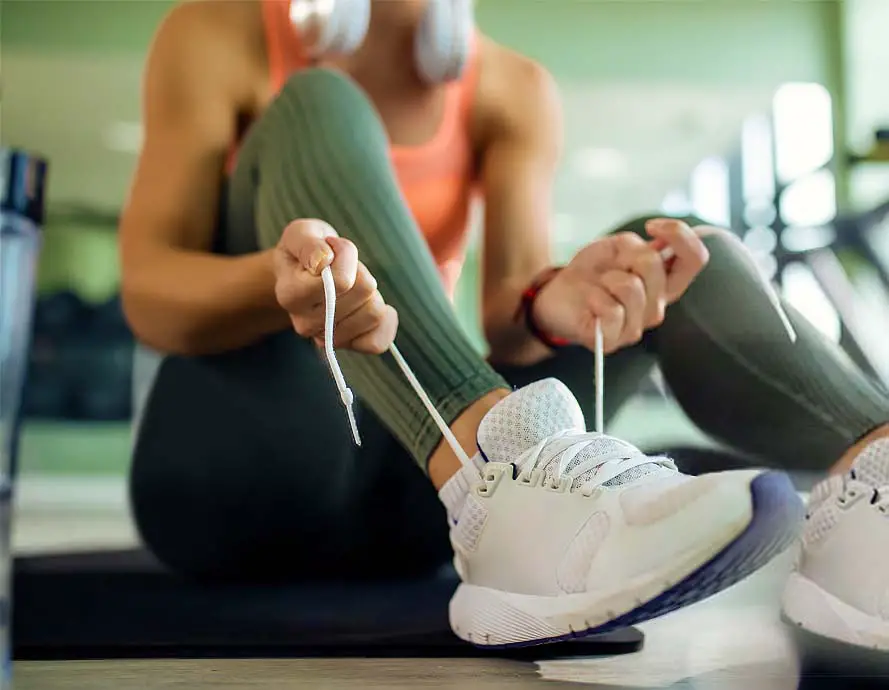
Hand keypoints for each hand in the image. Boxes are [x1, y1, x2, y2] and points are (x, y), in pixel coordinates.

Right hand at [273, 219, 397, 353]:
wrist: (302, 273)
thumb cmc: (305, 249)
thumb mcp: (302, 233)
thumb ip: (309, 244)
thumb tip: (322, 261)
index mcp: (290, 294)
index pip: (342, 281)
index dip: (346, 256)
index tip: (333, 248)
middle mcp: (305, 323)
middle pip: (364, 292)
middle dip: (360, 272)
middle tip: (343, 268)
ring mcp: (325, 338)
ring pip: (375, 314)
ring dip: (371, 294)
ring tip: (351, 285)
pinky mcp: (347, 346)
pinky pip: (377, 342)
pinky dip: (384, 321)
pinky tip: (371, 304)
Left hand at [532, 220, 708, 353]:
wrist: (557, 295)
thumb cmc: (592, 273)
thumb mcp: (616, 249)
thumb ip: (640, 248)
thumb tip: (659, 247)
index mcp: (664, 283)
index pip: (695, 258)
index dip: (680, 235)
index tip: (652, 226)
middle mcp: (656, 307)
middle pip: (655, 267)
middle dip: (626, 255)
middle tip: (610, 266)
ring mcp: (636, 326)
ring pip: (632, 288)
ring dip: (608, 277)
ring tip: (599, 285)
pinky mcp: (612, 340)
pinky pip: (611, 310)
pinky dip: (595, 297)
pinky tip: (590, 301)